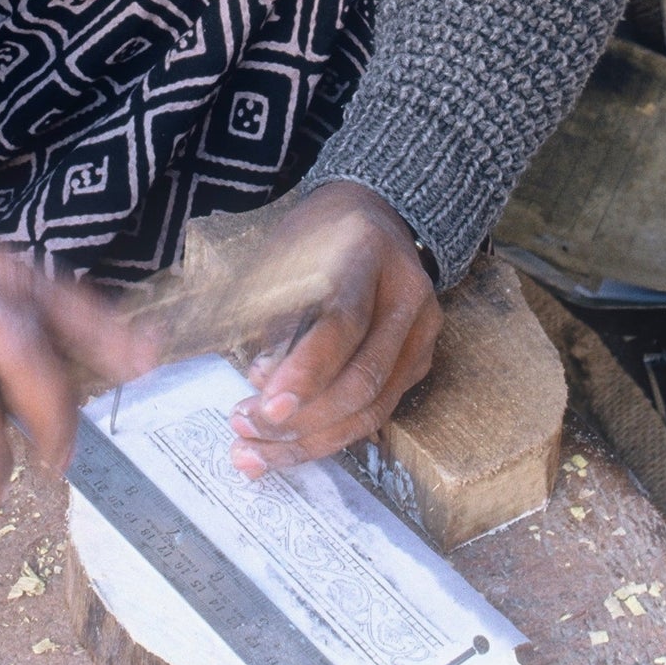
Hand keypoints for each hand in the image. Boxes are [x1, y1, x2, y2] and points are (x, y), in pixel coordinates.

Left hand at [227, 181, 440, 476]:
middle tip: (245, 428)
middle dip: (302, 418)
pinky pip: (378, 413)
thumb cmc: (315, 235)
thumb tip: (257, 381)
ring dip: (311, 439)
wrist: (372, 215)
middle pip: (362, 376)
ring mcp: (420, 331)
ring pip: (372, 407)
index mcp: (368, 252)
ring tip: (255, 449)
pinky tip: (287, 445)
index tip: (266, 403)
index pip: (343, 322)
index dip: (307, 370)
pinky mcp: (418, 361)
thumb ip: (267, 313)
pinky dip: (330, 435)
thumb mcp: (281, 255)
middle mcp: (406, 294)